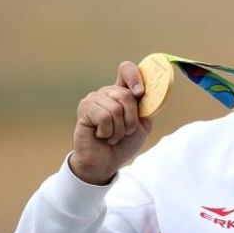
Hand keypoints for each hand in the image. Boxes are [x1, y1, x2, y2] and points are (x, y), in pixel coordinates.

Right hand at [69, 61, 152, 184]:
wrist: (106, 163)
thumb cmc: (123, 143)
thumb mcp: (142, 125)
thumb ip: (147, 107)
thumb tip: (148, 92)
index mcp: (122, 92)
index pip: (126, 69)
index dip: (135, 77)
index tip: (140, 93)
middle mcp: (107, 91)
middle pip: (126, 94)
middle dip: (131, 119)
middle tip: (125, 132)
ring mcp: (94, 98)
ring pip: (116, 108)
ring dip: (119, 129)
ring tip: (111, 136)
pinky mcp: (84, 108)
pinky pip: (104, 116)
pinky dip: (108, 132)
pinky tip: (101, 135)